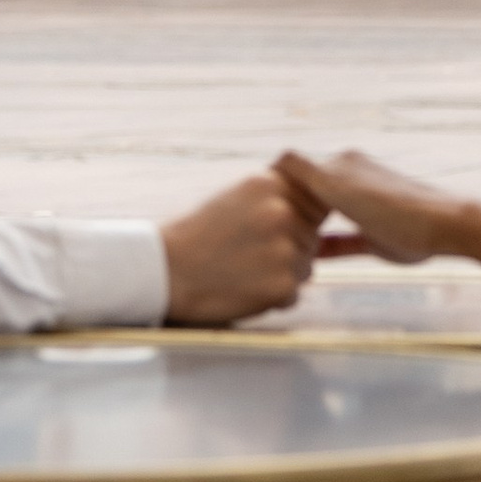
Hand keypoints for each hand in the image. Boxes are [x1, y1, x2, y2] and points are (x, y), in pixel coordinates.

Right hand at [160, 170, 319, 325]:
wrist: (163, 271)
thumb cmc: (195, 236)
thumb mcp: (234, 197)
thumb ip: (275, 197)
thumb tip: (316, 207)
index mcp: (269, 183)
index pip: (311, 200)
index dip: (295, 220)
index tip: (266, 232)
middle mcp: (281, 211)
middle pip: (311, 236)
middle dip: (289, 248)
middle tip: (248, 255)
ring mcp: (285, 248)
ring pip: (305, 266)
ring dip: (283, 274)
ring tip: (243, 271)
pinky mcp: (283, 284)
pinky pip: (294, 294)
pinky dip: (273, 298)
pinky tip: (243, 289)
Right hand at [273, 150, 472, 267]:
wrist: (443, 228)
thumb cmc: (390, 206)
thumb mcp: (339, 186)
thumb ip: (306, 171)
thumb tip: (274, 160)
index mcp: (342, 166)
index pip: (298, 169)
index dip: (276, 185)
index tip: (256, 205)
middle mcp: (352, 183)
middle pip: (310, 195)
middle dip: (289, 210)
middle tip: (264, 229)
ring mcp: (365, 211)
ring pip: (325, 220)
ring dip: (307, 230)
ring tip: (283, 244)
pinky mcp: (375, 239)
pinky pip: (343, 243)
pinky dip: (326, 250)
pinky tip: (308, 261)